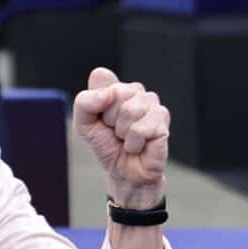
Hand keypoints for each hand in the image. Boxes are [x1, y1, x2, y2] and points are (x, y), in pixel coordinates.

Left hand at [73, 67, 169, 208]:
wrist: (123, 172)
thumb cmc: (106, 145)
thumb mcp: (84, 125)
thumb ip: (84, 103)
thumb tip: (108, 93)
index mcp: (115, 87)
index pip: (102, 76)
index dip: (95, 101)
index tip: (99, 117)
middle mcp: (135, 91)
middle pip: (117, 93)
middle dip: (109, 119)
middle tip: (114, 131)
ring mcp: (152, 105)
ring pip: (130, 110)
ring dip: (122, 132)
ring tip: (126, 139)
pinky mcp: (163, 121)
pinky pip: (141, 129)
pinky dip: (133, 143)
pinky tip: (138, 145)